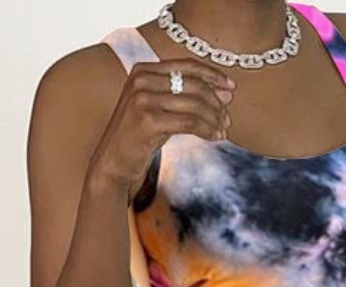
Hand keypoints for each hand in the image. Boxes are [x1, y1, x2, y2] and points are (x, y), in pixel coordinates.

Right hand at [92, 57, 234, 203]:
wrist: (113, 162)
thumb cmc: (139, 137)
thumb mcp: (160, 110)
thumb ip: (185, 98)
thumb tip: (225, 94)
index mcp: (143, 70)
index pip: (186, 65)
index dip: (212, 74)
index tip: (231, 87)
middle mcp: (141, 79)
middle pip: (193, 84)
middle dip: (216, 102)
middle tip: (228, 118)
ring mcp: (142, 99)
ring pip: (194, 104)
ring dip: (214, 118)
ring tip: (223, 130)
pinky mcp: (148, 121)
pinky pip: (189, 122)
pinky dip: (207, 129)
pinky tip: (215, 137)